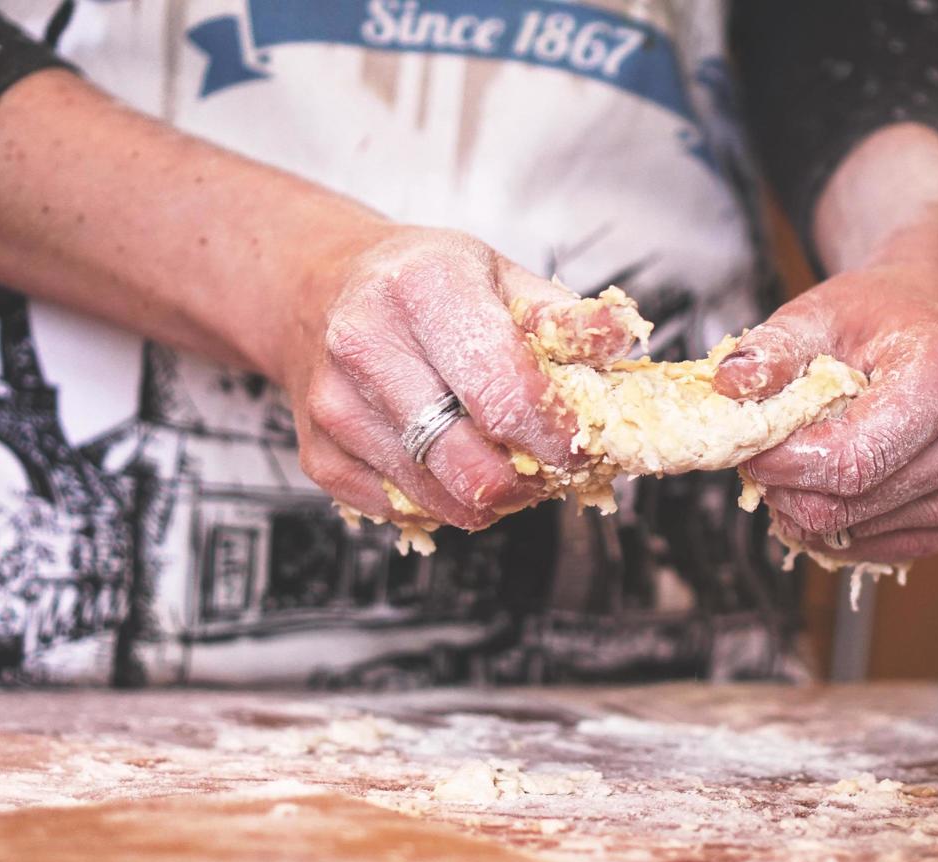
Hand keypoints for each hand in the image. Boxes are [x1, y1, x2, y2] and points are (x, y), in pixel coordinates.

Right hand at [279, 224, 589, 529]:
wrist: (316, 287)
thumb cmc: (421, 283)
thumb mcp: (497, 274)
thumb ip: (564, 317)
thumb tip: (622, 341)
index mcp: (422, 288)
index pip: (506, 393)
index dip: (559, 435)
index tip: (586, 444)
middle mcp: (366, 346)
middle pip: (471, 462)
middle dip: (528, 480)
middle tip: (551, 464)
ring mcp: (334, 407)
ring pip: (440, 498)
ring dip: (492, 496)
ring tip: (509, 460)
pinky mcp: (318, 455)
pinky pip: (402, 512)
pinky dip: (443, 501)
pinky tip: (455, 462)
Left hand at [714, 263, 937, 564]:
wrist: (924, 328)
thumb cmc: (874, 320)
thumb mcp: (816, 314)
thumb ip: (772, 349)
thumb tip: (731, 384)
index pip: (854, 457)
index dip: (787, 465)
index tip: (750, 451)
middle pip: (854, 501)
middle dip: (790, 489)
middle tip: (764, 459)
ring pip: (858, 530)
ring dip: (808, 508)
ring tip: (797, 463)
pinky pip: (877, 548)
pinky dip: (834, 529)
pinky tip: (823, 489)